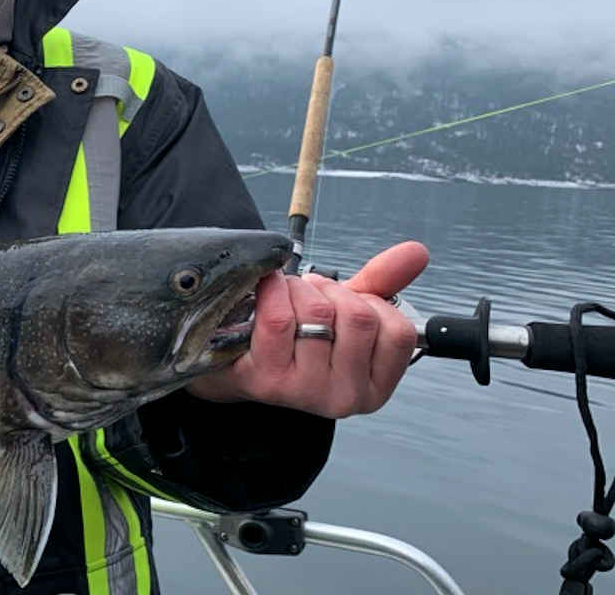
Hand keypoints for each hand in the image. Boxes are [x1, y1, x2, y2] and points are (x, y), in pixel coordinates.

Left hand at [185, 241, 427, 417]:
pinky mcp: (270, 383)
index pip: (399, 331)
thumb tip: (417, 251)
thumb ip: (383, 284)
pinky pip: (279, 318)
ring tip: (288, 300)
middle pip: (359, 317)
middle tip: (311, 296)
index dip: (370, 302)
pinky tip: (266, 295)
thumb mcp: (344, 311)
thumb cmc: (296, 335)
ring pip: (319, 313)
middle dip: (332, 291)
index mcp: (376, 385)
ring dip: (300, 290)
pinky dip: (273, 292)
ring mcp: (308, 394)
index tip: (345, 304)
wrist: (233, 361)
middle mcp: (347, 399)